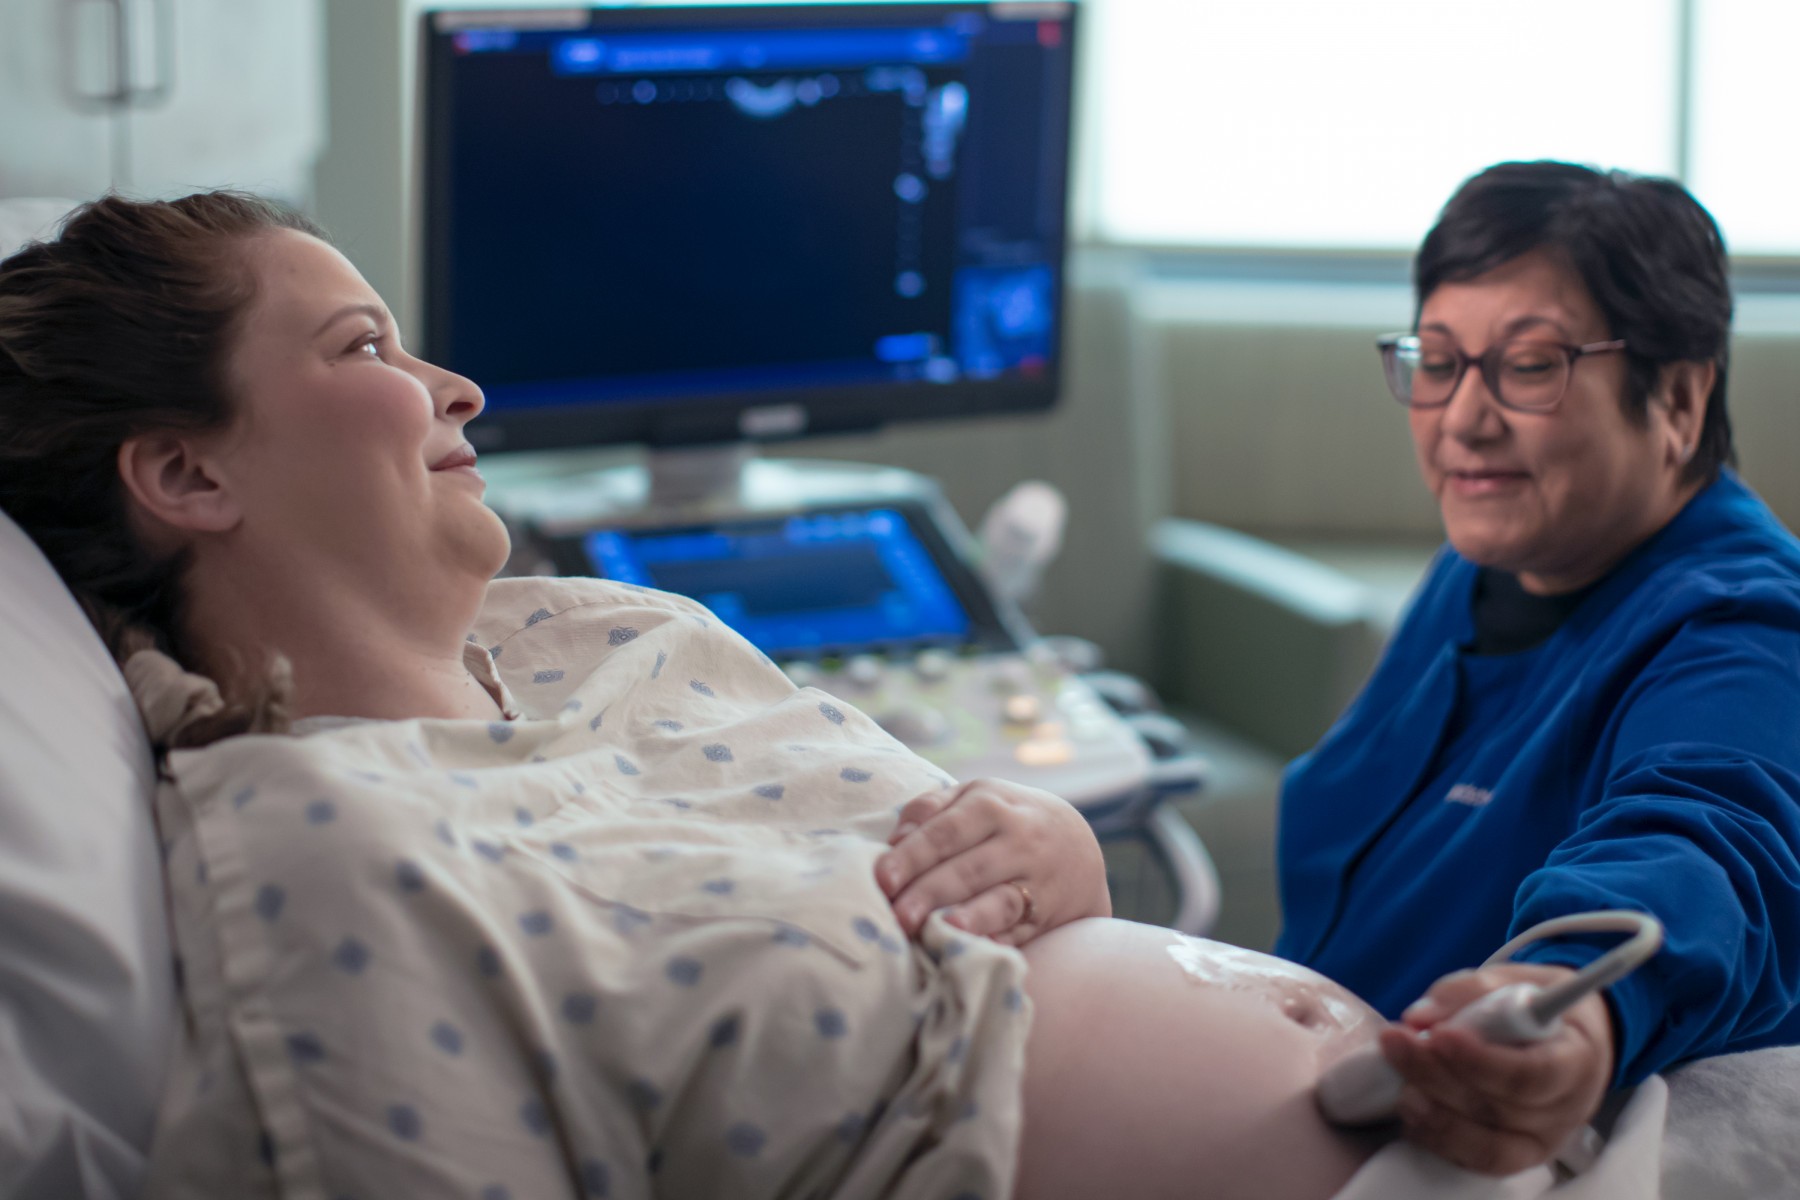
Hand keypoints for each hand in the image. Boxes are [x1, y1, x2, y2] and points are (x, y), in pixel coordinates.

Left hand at [873, 777, 1109, 945]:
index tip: (882, 879)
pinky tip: (980, 951)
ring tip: (941, 929)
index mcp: (990, 804)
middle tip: (897, 916)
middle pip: (968, 868)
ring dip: (972, 917)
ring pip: (1002, 900)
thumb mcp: (975, 798)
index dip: (912, 856)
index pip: (945, 831)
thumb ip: (930, 808)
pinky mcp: (1049, 913)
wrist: (1079, 847)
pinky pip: (1024, 930)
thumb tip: (894, 838)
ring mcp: (1038, 879)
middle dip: (930, 892)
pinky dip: (1003, 941)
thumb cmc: (1005, 821)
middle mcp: (1018, 839)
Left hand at [1380, 962, 1614, 1175]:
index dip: (1482, 1060)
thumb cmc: (1539, 1007)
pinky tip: (1410, 1104)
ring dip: (1432, 1108)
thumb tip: (1419, 1016)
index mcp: (1577, 1060)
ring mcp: (1542, 1141)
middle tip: (1396, 1040)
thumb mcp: (1516, 981)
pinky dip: (1437, 1136)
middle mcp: (1565, 1110)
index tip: (1439, 1034)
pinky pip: (1476, 1159)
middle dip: (1438, 1074)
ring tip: (1398, 1075)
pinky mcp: (1517, 1156)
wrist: (1567, 1039)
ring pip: (1484, 1140)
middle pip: (1499, 1107)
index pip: (1533, 1074)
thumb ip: (1469, 991)